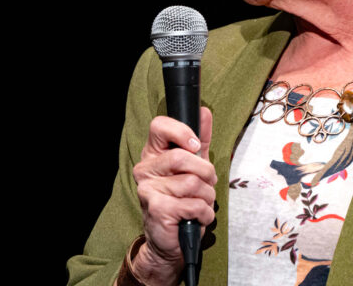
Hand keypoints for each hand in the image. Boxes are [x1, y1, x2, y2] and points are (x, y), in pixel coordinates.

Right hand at [130, 107, 214, 284]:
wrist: (171, 240)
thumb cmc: (183, 199)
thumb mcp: (194, 166)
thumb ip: (199, 139)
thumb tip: (204, 112)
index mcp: (153, 154)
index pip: (159, 126)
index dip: (181, 131)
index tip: (195, 145)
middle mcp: (145, 169)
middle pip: (182, 157)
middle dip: (206, 172)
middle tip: (207, 182)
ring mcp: (148, 189)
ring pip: (193, 182)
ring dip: (207, 196)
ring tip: (200, 203)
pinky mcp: (157, 209)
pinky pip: (194, 204)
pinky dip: (204, 213)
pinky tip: (196, 217)